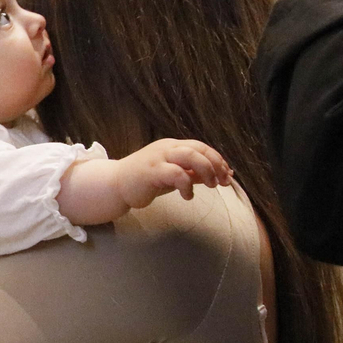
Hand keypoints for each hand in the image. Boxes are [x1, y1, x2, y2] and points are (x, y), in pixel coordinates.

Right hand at [113, 139, 231, 206]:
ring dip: (205, 170)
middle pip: (198, 148)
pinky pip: (176, 174)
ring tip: (210, 186)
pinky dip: (187, 185)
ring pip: (189, 156)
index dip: (217, 159)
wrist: (116, 186)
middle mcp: (166, 148)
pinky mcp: (151, 172)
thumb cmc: (146, 181)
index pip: (201, 146)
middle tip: (221, 182)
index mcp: (172, 146)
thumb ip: (195, 173)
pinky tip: (188, 196)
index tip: (227, 175)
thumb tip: (221, 175)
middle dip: (215, 165)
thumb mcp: (175, 176)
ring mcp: (158, 158)